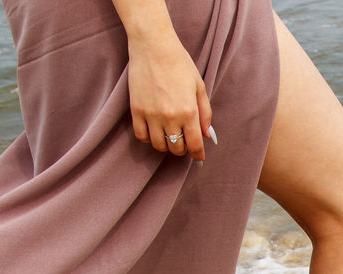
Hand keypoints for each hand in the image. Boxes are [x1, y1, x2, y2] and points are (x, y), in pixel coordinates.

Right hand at [124, 27, 211, 159]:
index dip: (198, 155)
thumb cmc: (179, 64)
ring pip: (158, 145)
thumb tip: (207, 135)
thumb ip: (205, 113)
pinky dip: (148, 138)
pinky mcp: (136, 110)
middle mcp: (170, 117)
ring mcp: (151, 115)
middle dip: (183, 149)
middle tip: (184, 141)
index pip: (195, 145)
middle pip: (176, 148)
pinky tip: (154, 131)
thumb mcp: (199, 87)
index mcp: (188, 112)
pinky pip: (141, 135)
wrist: (153, 47)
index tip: (199, 158)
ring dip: (166, 144)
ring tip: (169, 135)